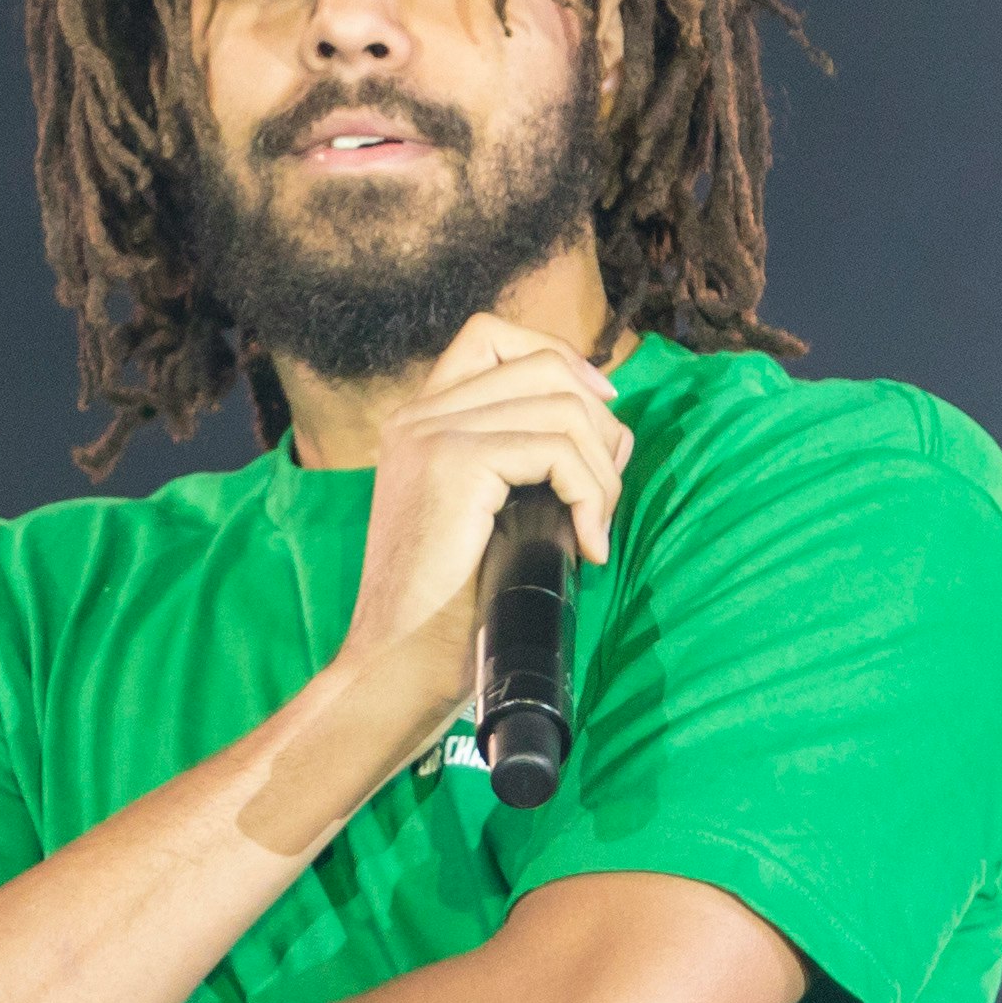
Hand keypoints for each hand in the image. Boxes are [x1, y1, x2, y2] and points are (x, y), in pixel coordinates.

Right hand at [338, 315, 638, 693]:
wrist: (398, 665)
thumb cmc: (447, 609)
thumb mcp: (483, 515)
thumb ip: (515, 462)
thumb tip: (603, 426)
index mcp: (417, 420)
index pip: (492, 337)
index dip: (559, 358)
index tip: (599, 413)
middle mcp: (416, 414)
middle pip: (542, 364)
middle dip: (598, 423)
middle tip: (601, 495)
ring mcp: (430, 433)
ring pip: (560, 405)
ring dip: (601, 469)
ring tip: (593, 528)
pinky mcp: (453, 463)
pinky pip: (557, 448)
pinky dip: (590, 494)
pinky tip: (586, 546)